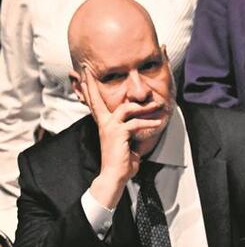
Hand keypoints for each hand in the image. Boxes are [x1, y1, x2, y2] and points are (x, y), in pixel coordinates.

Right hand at [79, 66, 163, 208]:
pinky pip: (136, 124)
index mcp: (105, 124)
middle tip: (88, 70)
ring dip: (144, 107)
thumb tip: (142, 125)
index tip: (84, 76)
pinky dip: (149, 124)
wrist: (115, 175)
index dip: (89, 89)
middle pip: (97, 99)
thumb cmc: (123, 160)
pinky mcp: (118, 133)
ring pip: (127, 108)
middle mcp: (104, 123)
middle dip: (92, 84)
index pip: (95, 103)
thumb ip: (132, 130)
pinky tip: (159, 125)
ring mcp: (110, 127)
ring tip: (159, 106)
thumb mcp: (128, 142)